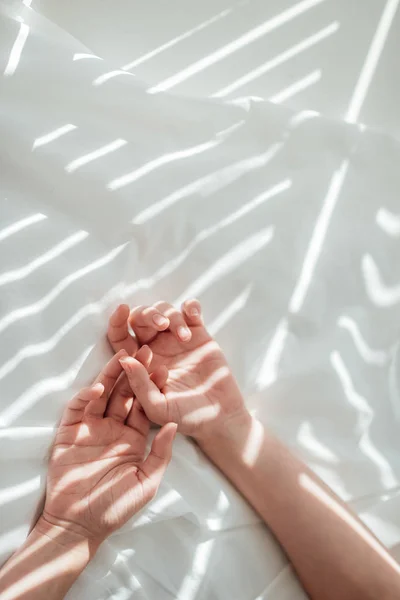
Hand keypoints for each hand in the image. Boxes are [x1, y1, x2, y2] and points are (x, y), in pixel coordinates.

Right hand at [41, 350, 176, 545]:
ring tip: (122, 356)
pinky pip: (79, 408)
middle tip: (145, 350)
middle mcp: (113, 428)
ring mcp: (91, 428)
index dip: (153, 388)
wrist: (80, 525)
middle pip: (124, 394)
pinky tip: (99, 388)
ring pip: (102, 395)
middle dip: (134, 372)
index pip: (144, 406)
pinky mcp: (70, 432)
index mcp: (133, 438)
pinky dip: (87, 396)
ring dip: (111, 375)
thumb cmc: (115, 507)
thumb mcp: (146, 482)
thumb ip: (160, 453)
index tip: (164, 368)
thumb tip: (175, 425)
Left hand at [107, 300, 247, 439]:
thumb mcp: (158, 407)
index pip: (119, 336)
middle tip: (162, 324)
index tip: (122, 310)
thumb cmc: (185, 417)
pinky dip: (190, 306)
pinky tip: (193, 313)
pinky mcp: (198, 334)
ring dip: (172, 316)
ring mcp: (176, 339)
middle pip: (141, 317)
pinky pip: (190, 311)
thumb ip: (140, 385)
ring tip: (185, 337)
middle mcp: (155, 347)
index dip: (116, 321)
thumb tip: (123, 359)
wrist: (219, 417)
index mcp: (139, 363)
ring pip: (165, 310)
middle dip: (148, 314)